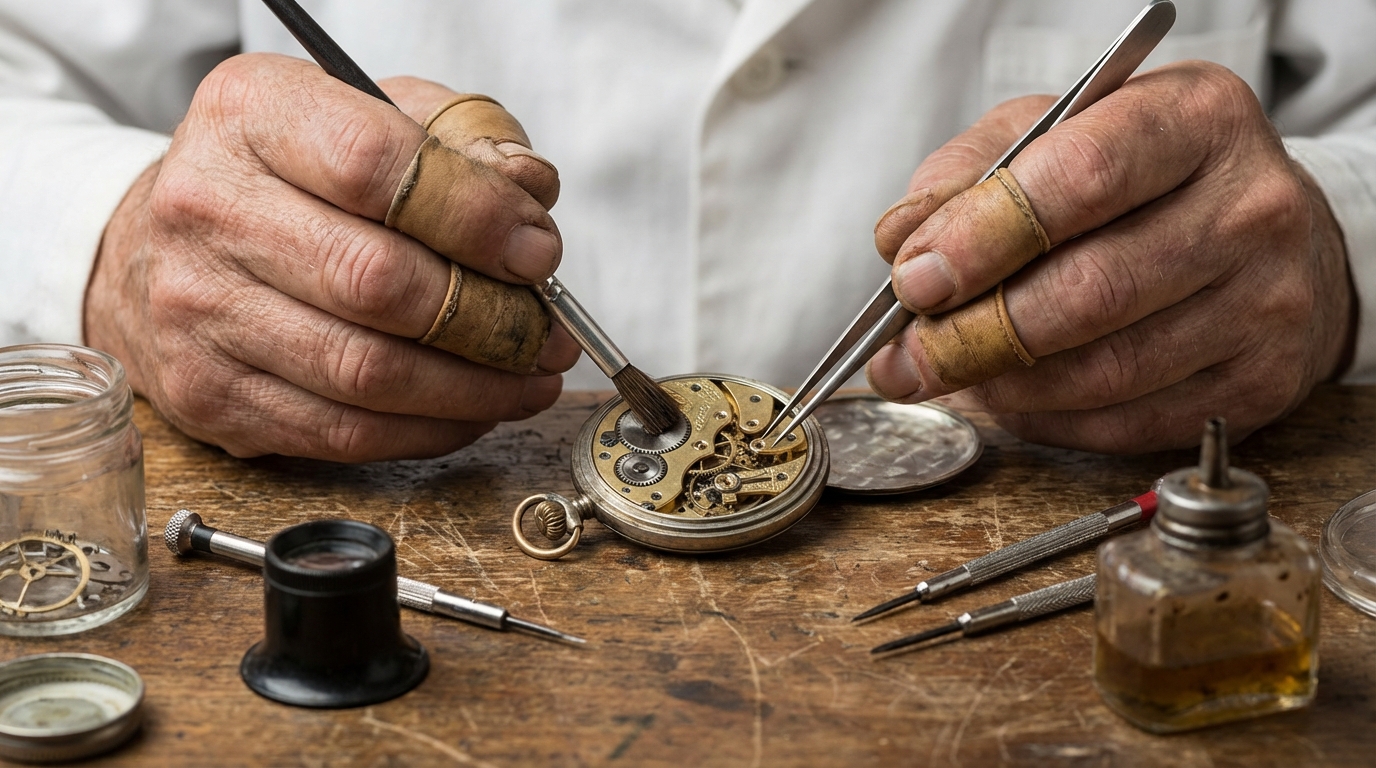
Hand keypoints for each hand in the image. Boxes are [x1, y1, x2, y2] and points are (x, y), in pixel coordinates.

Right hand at [85, 54, 578, 460]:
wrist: (158, 245)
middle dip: (491, 319)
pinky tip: (474, 409)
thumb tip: (531, 194)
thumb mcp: (370, 116)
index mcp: (251, 116)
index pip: (374, 168)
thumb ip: (461, 140)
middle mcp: (207, 209)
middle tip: (549, 333)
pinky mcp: (208, 396)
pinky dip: (430, 429)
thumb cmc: (289, 178)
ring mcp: (198, 311)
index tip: (538, 250)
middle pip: (377, 283)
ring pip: (368, 373)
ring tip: (530, 378)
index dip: (474, 216)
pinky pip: (345, 434)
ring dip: (476, 388)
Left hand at [868, 61, 1355, 451]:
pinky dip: (1049, 419)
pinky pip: (1128, 425)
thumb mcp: (1055, 135)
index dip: (982, 238)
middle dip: (974, 334)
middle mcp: (1250, 208)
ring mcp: (1267, 303)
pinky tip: (1013, 397)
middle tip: (907, 355)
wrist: (1262, 235)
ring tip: (949, 372)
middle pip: (1090, 291)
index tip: (914, 279)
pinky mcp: (1261, 384)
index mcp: (1195, 119)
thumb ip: (970, 176)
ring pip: (1105, 371)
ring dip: (1003, 385)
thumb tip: (901, 243)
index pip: (1081, 178)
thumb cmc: (1142, 179)